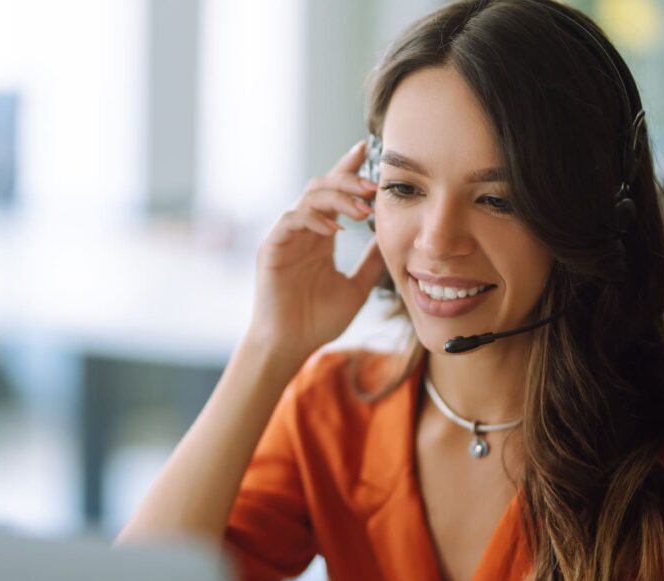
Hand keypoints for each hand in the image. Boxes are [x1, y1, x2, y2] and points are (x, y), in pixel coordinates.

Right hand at [248, 140, 385, 361]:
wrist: (290, 346)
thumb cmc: (318, 321)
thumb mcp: (357, 288)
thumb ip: (371, 262)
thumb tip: (392, 239)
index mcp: (320, 236)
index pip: (335, 193)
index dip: (349, 169)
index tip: (368, 150)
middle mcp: (303, 231)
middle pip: (322, 186)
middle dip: (348, 180)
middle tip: (374, 186)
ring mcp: (286, 238)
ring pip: (308, 197)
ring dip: (337, 198)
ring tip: (362, 210)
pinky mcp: (271, 249)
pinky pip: (290, 220)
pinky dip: (313, 218)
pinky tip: (335, 230)